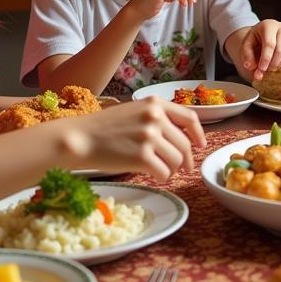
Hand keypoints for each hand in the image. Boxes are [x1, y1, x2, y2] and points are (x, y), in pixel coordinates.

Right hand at [60, 98, 205, 181]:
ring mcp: (149, 137)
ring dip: (172, 170)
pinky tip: (154, 177)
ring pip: (177, 160)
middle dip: (186, 160)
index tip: (200, 145)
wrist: (80, 138)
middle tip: (182, 169)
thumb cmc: (103, 128)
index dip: (198, 134)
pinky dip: (162, 178)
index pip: (189, 118)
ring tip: (162, 171)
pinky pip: (164, 173)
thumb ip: (156, 118)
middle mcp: (155, 117)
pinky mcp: (142, 157)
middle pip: (185, 144)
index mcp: (155, 103)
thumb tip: (181, 137)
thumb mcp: (133, 111)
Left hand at [240, 20, 280, 80]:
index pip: (269, 44)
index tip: (261, 69)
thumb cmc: (254, 39)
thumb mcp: (246, 44)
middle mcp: (280, 28)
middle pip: (280, 49)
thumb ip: (246, 55)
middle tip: (264, 72)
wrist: (261, 33)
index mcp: (268, 25)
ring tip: (267, 68)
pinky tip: (273, 65)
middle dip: (272, 63)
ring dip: (277, 64)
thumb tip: (250, 66)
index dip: (266, 58)